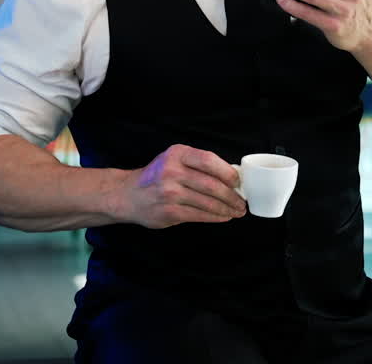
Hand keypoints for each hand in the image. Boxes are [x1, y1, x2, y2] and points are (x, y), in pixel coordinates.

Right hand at [118, 144, 245, 228]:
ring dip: (227, 209)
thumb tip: (231, 177)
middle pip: (212, 185)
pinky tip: (223, 217)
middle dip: (232, 196)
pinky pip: (199, 215)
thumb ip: (198, 165)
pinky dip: (215, 217)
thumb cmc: (157, 176)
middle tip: (242, 202)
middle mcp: (172, 171)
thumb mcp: (174, 160)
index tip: (238, 182)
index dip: (228, 173)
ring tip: (237, 211)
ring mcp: (170, 192)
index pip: (209, 161)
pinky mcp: (169, 211)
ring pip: (208, 202)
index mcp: (177, 154)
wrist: (129, 195)